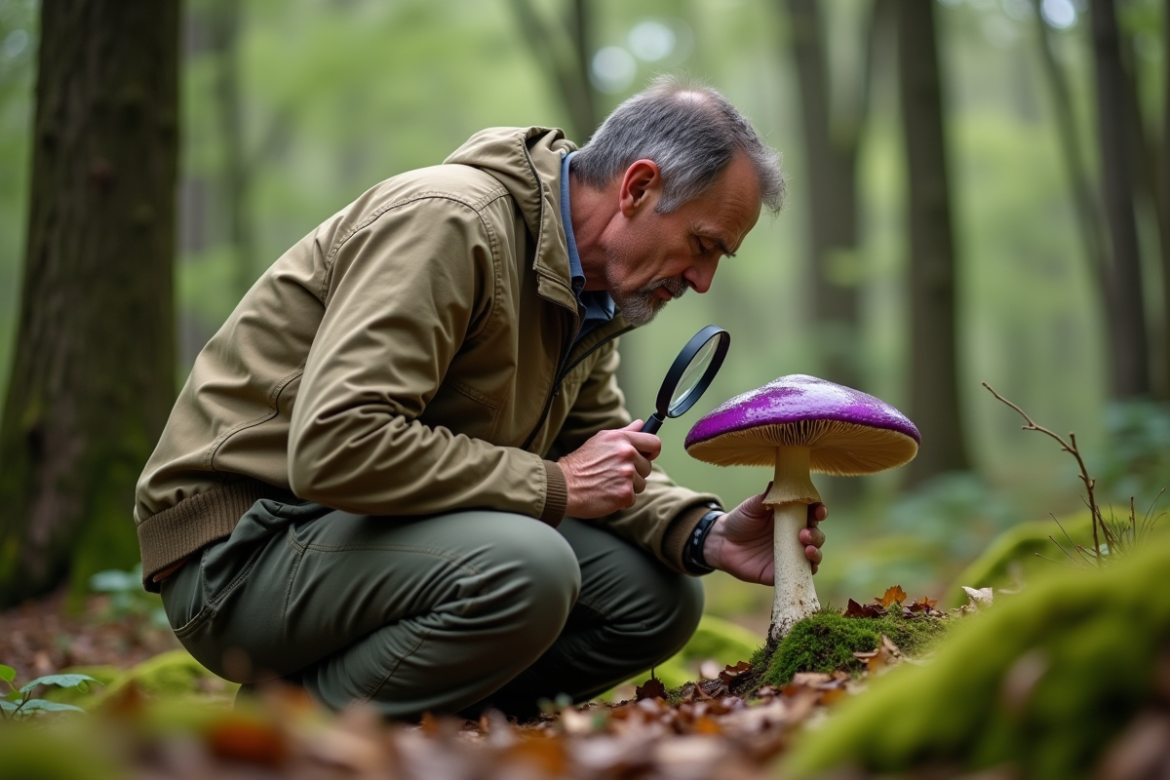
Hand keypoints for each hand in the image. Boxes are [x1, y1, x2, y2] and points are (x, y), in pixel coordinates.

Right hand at [558, 420, 660, 517]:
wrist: (564, 486)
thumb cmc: (580, 463)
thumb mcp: (601, 439)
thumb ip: (625, 432)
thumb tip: (641, 424)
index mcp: (622, 439)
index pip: (654, 443)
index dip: (651, 451)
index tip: (646, 455)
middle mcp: (626, 454)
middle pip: (647, 466)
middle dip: (635, 471)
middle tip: (614, 473)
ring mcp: (626, 475)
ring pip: (641, 483)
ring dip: (628, 486)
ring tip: (608, 483)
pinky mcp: (625, 494)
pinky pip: (633, 498)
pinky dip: (621, 499)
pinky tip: (607, 493)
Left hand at [703, 485, 826, 584]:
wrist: (722, 543)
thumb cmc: (740, 520)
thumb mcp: (752, 506)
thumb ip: (766, 496)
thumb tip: (778, 482)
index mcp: (791, 517)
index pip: (812, 513)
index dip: (819, 511)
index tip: (819, 510)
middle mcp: (795, 536)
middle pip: (817, 534)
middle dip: (816, 534)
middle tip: (804, 533)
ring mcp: (791, 554)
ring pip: (814, 554)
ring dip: (816, 551)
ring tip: (807, 548)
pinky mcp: (783, 571)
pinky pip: (801, 573)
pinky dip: (809, 570)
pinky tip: (808, 565)